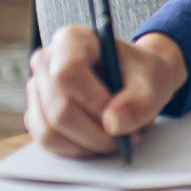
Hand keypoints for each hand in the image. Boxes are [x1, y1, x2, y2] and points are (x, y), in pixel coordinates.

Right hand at [25, 28, 187, 157]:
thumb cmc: (142, 73)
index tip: (116, 117)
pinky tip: (98, 142)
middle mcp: (46, 62)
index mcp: (72, 40)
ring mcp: (37, 90)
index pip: (67, 75)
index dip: (91, 102)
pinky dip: (75, 150)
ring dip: (85, 145)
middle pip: (58, 109)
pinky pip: (48, 142)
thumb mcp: (153, 81)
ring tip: (114, 141)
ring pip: (49, 131)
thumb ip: (140, 102)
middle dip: (93, 133)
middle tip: (123, 140)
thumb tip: (112, 123)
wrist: (137, 80)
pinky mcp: (37, 114)